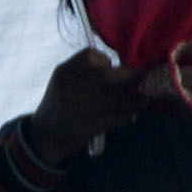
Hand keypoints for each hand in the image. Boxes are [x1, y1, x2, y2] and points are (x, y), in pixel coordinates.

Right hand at [26, 48, 148, 164]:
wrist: (44, 135)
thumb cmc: (62, 104)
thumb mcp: (65, 82)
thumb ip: (87, 73)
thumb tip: (125, 69)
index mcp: (63, 72)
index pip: (90, 56)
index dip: (106, 60)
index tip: (115, 67)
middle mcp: (67, 87)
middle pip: (105, 76)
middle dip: (129, 76)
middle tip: (146, 76)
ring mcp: (73, 108)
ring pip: (113, 100)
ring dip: (133, 100)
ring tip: (144, 100)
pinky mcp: (81, 128)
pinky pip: (112, 119)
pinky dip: (125, 117)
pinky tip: (132, 115)